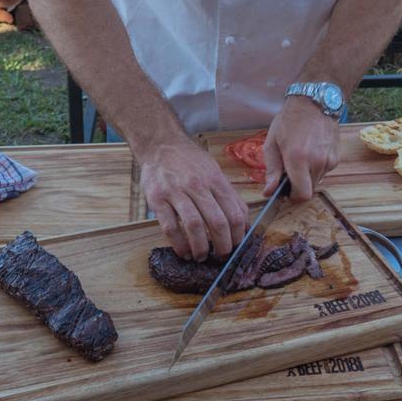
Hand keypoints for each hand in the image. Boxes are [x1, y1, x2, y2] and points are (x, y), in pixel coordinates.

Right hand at [139, 137, 248, 261]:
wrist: (161, 143)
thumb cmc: (190, 160)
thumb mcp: (214, 170)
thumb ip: (229, 195)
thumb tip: (244, 223)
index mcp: (215, 179)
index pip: (235, 213)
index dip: (239, 236)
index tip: (237, 246)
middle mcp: (198, 185)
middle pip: (218, 223)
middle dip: (223, 246)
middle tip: (222, 256)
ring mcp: (176, 192)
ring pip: (195, 227)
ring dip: (201, 248)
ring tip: (202, 257)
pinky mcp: (157, 198)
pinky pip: (170, 227)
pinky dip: (179, 244)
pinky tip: (183, 252)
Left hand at [262, 97, 340, 200]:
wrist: (314, 103)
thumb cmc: (289, 120)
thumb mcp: (273, 142)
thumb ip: (271, 170)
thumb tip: (268, 191)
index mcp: (298, 159)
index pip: (302, 195)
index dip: (293, 198)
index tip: (285, 192)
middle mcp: (317, 162)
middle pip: (309, 190)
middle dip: (297, 186)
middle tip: (289, 171)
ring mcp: (329, 160)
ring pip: (316, 181)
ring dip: (307, 176)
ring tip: (300, 156)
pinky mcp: (336, 158)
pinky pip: (324, 171)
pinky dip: (316, 168)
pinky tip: (310, 151)